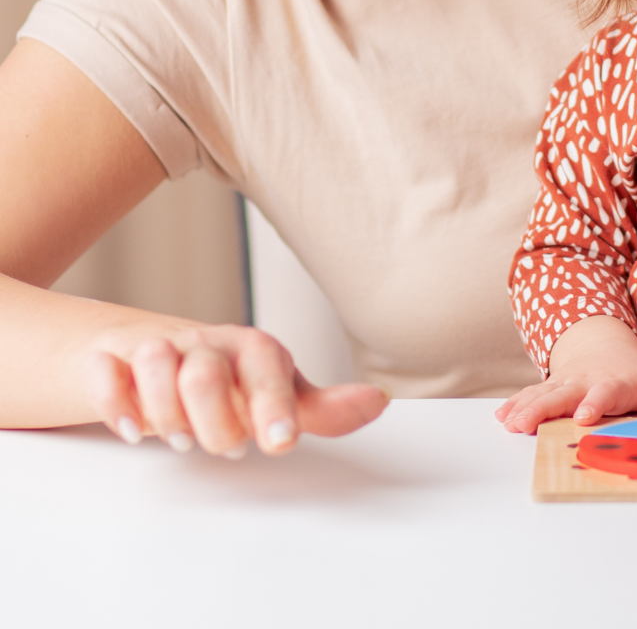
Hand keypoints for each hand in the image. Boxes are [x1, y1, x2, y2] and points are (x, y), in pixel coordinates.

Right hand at [84, 321, 388, 457]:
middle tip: (221, 444)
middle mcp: (208, 344)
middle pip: (204, 373)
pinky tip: (131, 428)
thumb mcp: (279, 393)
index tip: (278, 442)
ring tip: (179, 436)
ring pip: (154, 362)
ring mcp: (160, 347)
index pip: (266, 368)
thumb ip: (324, 408)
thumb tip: (379, 401)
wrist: (163, 351)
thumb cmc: (230, 379)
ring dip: (163, 410)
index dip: (273, 406)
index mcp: (253, 350)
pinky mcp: (115, 358)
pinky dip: (114, 399)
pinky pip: (106, 370)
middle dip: (212, 422)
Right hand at [496, 315, 636, 433]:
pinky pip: (530, 395)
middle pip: (562, 395)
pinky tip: (502, 416)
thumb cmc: (633, 371)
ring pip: (542, 395)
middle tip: (526, 424)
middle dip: (544, 410)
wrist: (603, 345)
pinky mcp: (549, 387)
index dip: (593, 405)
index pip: (603, 394)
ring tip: (509, 423)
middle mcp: (584, 383)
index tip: (583, 417)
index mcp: (612, 384)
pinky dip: (515, 405)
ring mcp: (564, 384)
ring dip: (525, 408)